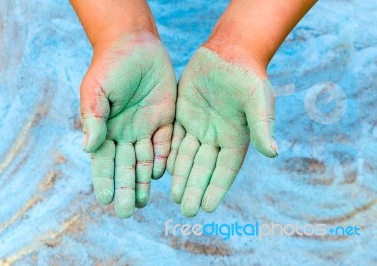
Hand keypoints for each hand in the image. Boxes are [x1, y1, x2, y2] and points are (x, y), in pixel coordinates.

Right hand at [81, 32, 175, 216]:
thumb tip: (89, 148)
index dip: (104, 180)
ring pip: (146, 161)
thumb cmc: (110, 66)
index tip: (104, 200)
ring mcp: (146, 129)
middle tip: (127, 211)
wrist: (136, 45)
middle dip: (125, 189)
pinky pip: (166, 143)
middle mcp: (126, 134)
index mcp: (106, 129)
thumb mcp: (96, 90)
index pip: (103, 162)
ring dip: (144, 181)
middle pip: (125, 167)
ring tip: (144, 201)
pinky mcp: (166, 120)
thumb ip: (94, 118)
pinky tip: (162, 173)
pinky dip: (164, 158)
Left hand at [167, 47, 276, 216]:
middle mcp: (216, 136)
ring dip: (181, 176)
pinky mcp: (183, 114)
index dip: (216, 188)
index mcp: (236, 138)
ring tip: (174, 196)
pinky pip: (174, 138)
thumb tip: (273, 153)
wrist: (229, 51)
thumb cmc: (248, 75)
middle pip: (204, 168)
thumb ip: (262, 126)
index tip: (207, 207)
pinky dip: (169, 154)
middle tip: (186, 210)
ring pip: (187, 157)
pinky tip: (163, 170)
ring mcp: (198, 126)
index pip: (225, 169)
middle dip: (195, 188)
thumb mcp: (257, 100)